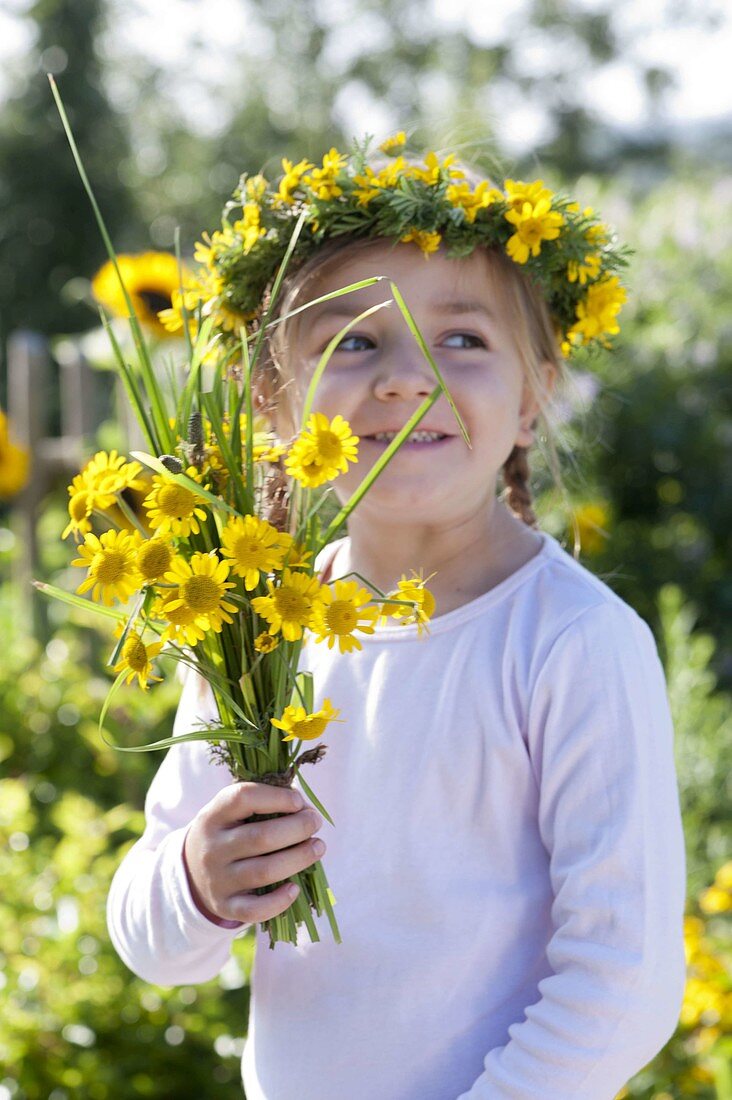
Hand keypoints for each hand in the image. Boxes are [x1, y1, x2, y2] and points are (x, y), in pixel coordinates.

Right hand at [183, 782, 324, 924]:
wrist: (192, 872)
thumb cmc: (227, 833)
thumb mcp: (232, 813)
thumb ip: (264, 804)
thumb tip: (305, 809)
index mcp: (213, 816)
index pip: (243, 798)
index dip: (276, 797)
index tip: (299, 801)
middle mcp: (213, 848)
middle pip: (261, 837)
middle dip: (297, 828)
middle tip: (315, 822)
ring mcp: (218, 880)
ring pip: (264, 871)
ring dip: (299, 858)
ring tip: (318, 847)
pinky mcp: (226, 907)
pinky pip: (255, 910)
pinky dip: (279, 901)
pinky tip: (295, 888)